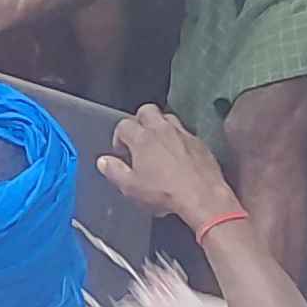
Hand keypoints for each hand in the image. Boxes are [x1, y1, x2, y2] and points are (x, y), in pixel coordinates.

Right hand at [99, 104, 239, 236]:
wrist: (201, 196)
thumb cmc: (166, 192)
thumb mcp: (131, 187)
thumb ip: (114, 171)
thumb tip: (104, 162)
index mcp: (142, 139)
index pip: (124, 125)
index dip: (119, 137)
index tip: (121, 151)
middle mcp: (162, 130)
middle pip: (147, 111)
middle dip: (139, 121)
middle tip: (138, 139)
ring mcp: (182, 134)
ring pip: (168, 117)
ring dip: (160, 126)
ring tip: (157, 144)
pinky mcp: (198, 142)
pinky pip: (185, 132)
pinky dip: (178, 138)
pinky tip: (176, 154)